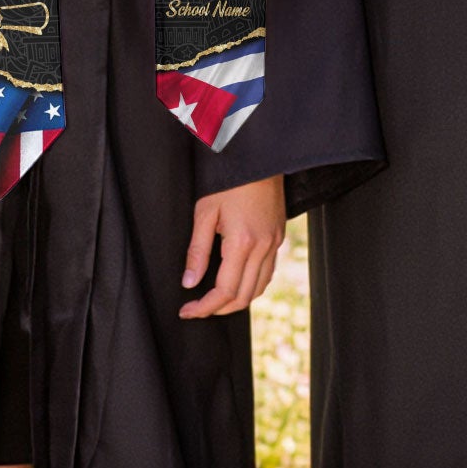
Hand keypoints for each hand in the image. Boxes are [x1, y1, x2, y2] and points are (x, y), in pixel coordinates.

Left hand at [179, 174, 285, 318]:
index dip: (204, 307)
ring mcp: (274, 242)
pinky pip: (268, 272)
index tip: (187, 310)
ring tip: (215, 300)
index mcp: (242, 242)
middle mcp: (263, 246)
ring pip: (259, 288)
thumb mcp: (205, 212)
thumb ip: (197, 251)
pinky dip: (252, 285)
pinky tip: (237, 281)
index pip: (224, 291)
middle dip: (219, 309)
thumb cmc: (230, 180)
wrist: (259, 157)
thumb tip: (189, 282)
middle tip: (197, 308)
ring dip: (237, 300)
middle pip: (243, 296)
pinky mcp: (279, 236)